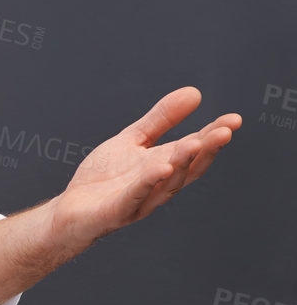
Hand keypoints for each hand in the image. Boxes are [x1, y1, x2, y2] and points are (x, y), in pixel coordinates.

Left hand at [51, 86, 240, 252]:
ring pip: (167, 184)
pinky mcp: (117, 212)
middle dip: (207, 150)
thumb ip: (161, 119)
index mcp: (165, 165)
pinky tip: (160, 168)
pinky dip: (148, 183)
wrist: (72, 210)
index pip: (195, 150)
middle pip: (188, 168)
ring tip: (196, 143)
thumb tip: (195, 92)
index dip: (214, 136)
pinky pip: (135, 197)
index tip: (234, 120)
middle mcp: (158, 185)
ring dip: (182, 164)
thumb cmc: (105, 177)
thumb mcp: (133, 139)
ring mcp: (140, 200)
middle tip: (224, 132)